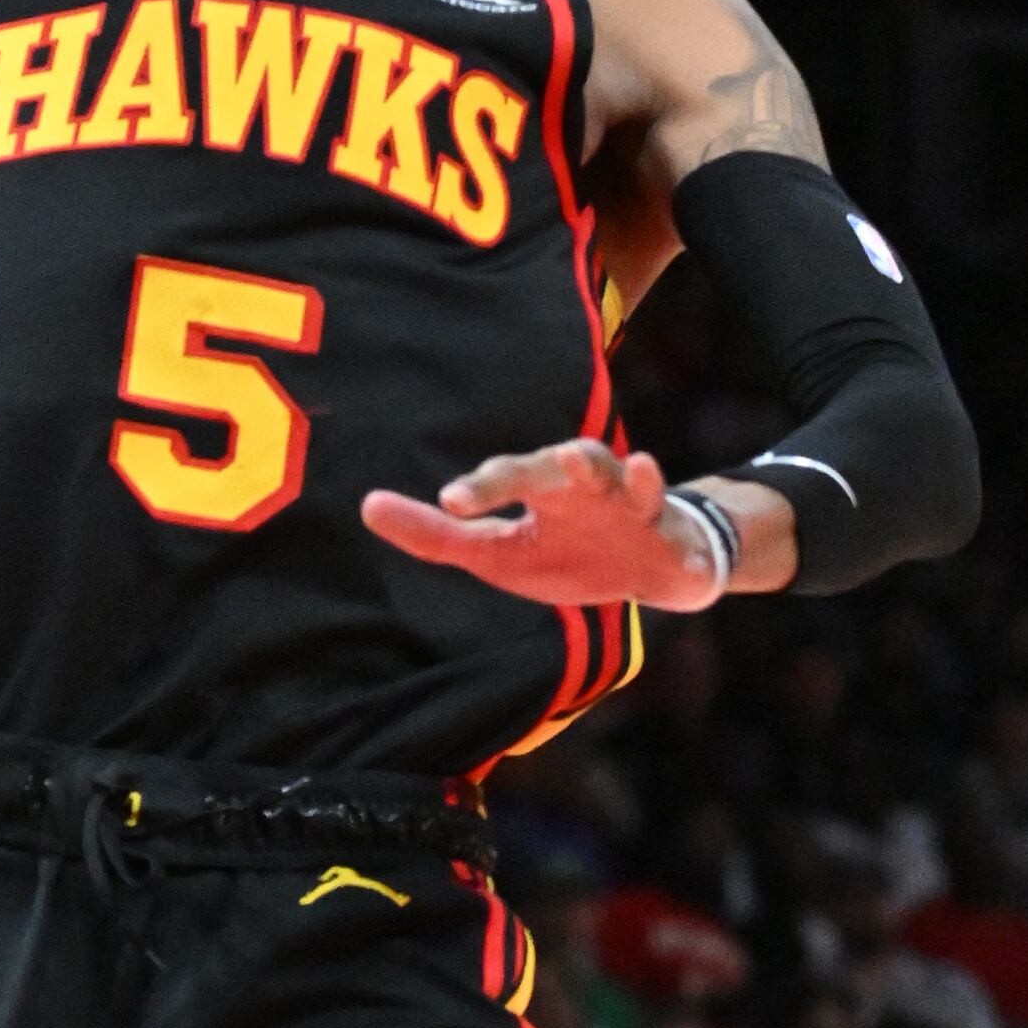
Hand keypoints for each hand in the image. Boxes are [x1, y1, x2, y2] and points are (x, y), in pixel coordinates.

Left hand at [363, 440, 773, 609]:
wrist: (652, 572)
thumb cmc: (568, 553)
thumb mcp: (497, 555)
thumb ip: (435, 535)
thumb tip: (367, 505)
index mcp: (536, 490)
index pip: (501, 481)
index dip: (478, 490)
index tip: (448, 503)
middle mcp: (575, 484)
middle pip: (545, 465)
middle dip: (515, 473)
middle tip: (482, 486)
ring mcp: (621, 501)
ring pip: (606, 472)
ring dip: (591, 464)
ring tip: (571, 455)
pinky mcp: (660, 524)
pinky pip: (658, 503)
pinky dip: (655, 496)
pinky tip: (652, 486)